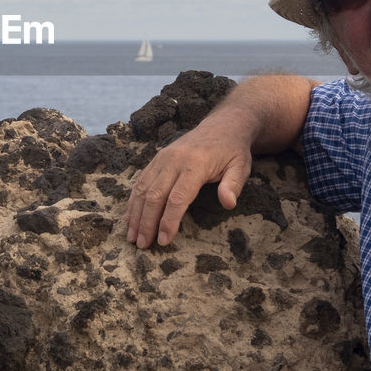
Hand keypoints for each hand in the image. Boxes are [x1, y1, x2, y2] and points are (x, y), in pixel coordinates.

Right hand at [124, 119, 253, 248]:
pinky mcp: (157, 159)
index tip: (164, 241)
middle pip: (155, 195)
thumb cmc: (232, 151)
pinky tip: (130, 218)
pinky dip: (133, 200)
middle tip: (143, 245)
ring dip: (136, 214)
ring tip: (133, 237)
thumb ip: (233, 185)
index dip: (169, 221)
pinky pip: (141, 180)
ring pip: (144, 189)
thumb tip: (228, 203)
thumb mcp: (240, 167)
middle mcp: (174, 160)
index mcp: (195, 165)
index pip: (177, 198)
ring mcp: (163, 158)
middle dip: (147, 222)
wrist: (221, 126)